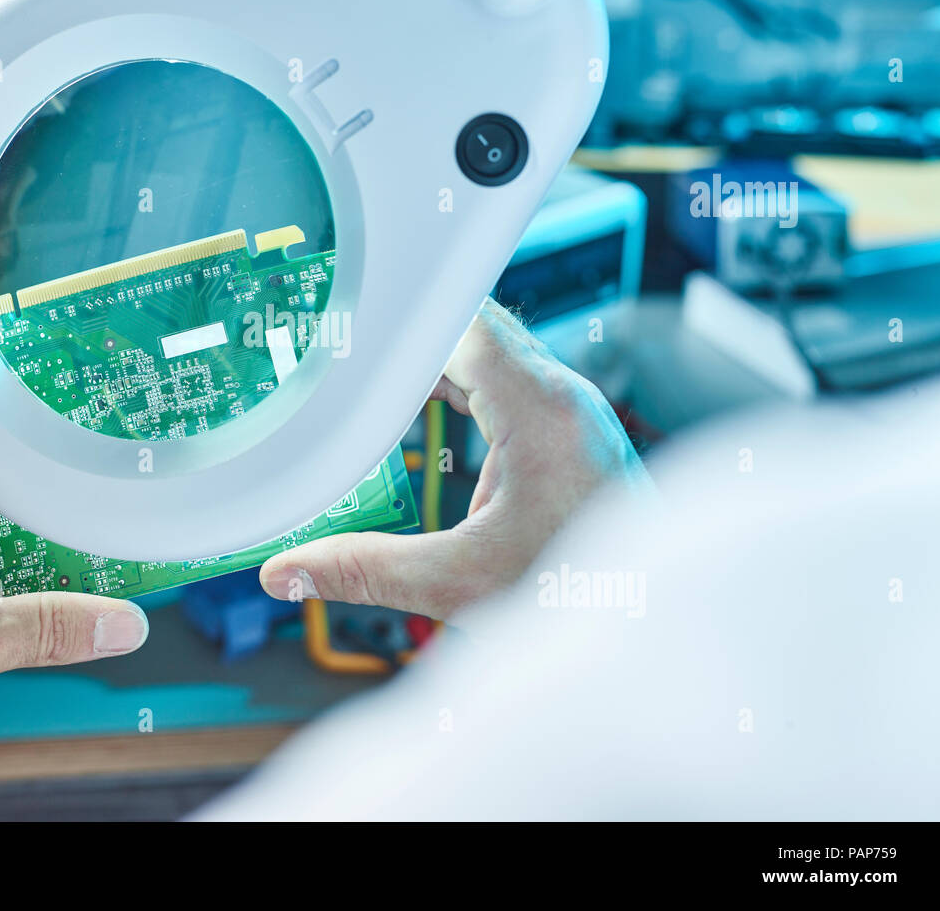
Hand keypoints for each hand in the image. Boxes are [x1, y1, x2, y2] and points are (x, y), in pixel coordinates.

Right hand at [259, 298, 649, 620]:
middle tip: (348, 350)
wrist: (654, 619)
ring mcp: (574, 407)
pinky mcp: (572, 426)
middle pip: (475, 327)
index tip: (351, 328)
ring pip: (493, 349)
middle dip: (410, 336)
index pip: (462, 323)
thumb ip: (366, 571)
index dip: (402, 320)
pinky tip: (424, 408)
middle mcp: (565, 396)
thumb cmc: (584, 597)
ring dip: (436, 359)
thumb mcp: (462, 584)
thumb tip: (286, 572)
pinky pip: (509, 378)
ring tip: (375, 376)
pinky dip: (463, 384)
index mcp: (543, 411)